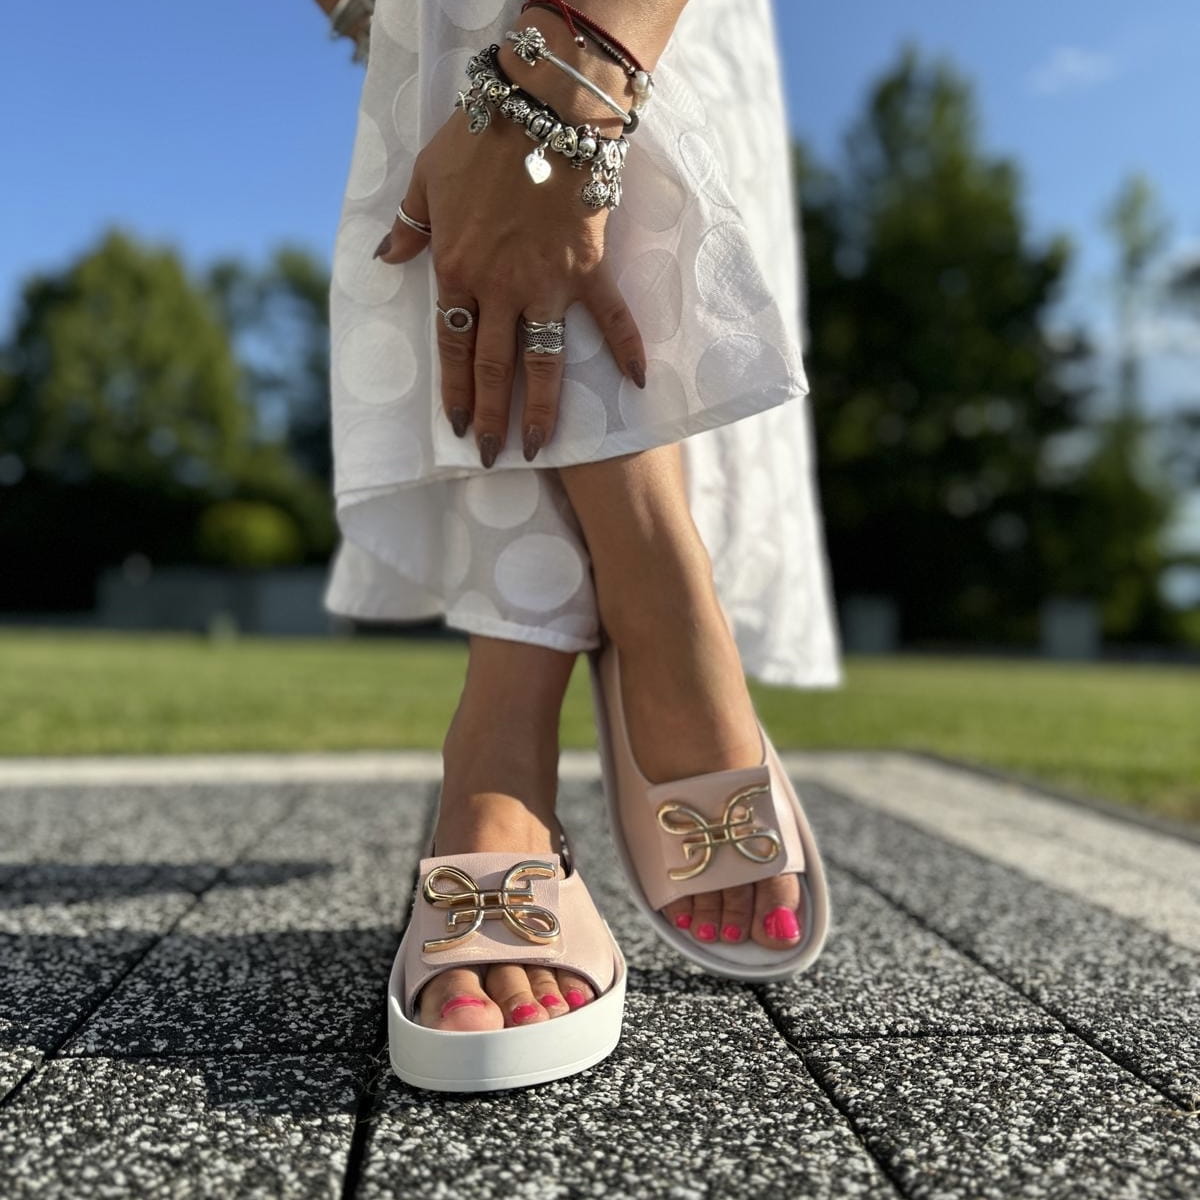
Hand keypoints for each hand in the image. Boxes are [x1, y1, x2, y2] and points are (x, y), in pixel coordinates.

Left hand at [373, 110, 645, 465]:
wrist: (539, 109)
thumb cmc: (476, 138)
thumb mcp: (424, 179)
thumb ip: (408, 226)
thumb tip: (386, 257)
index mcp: (456, 272)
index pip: (453, 347)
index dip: (455, 392)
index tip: (457, 428)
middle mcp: (499, 290)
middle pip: (494, 368)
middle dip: (491, 417)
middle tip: (494, 457)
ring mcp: (546, 284)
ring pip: (542, 360)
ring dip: (540, 408)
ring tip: (540, 446)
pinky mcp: (587, 269)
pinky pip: (610, 316)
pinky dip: (626, 347)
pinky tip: (638, 381)